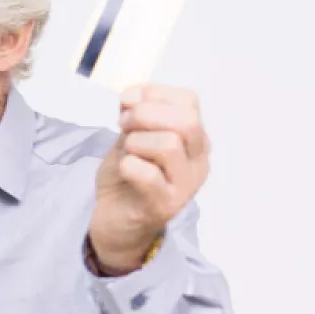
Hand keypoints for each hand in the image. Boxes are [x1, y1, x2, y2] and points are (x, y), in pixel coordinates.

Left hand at [89, 84, 210, 273]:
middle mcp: (198, 160)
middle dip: (145, 114)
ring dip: (137, 141)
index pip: (188, 101)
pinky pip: (149, 175)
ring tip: (126, 152)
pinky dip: (130, 165)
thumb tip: (131, 96)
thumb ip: (136, 116)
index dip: (154, 93)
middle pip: (186, 120)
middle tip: (123, 125)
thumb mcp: (132, 136)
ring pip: (169, 144)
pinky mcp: (166, 205)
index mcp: (194, 138)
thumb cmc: (128, 176)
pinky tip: (125, 170)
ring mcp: (186, 185)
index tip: (126, 102)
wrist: (115, 219)